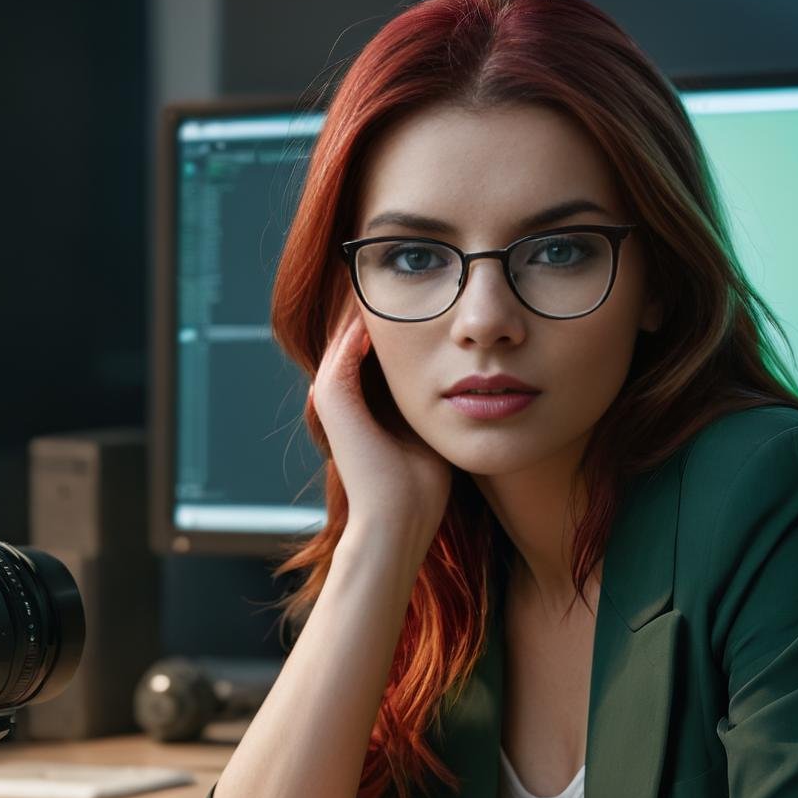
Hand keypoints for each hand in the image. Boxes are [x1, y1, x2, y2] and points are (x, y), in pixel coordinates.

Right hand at [309, 297, 452, 545]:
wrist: (400, 518)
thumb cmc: (423, 485)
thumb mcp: (432, 429)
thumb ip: (435, 403)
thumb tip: (466, 379)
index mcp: (363, 406)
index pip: (375, 351)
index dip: (397, 324)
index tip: (423, 301)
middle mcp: (341, 398)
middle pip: (356, 338)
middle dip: (379, 309)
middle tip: (400, 280)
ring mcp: (331, 398)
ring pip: (345, 337)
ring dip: (366, 309)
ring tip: (388, 283)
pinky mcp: (331, 399)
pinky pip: (343, 349)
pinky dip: (360, 326)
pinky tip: (383, 306)